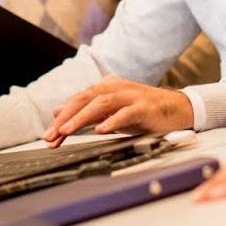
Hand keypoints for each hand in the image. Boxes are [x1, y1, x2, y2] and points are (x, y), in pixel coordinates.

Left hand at [43, 78, 192, 144]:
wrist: (176, 108)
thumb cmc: (142, 111)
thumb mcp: (110, 111)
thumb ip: (86, 111)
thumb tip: (58, 112)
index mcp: (106, 88)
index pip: (78, 101)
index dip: (61, 118)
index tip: (49, 136)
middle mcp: (115, 88)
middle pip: (85, 99)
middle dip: (66, 118)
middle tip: (52, 135)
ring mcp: (130, 96)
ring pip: (101, 103)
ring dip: (82, 117)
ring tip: (68, 130)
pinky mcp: (144, 107)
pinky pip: (126, 113)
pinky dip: (112, 121)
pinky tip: (100, 130)